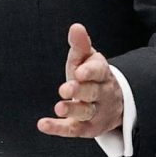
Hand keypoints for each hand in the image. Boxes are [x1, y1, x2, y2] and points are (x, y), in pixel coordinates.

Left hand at [37, 23, 123, 137]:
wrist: (112, 103)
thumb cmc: (92, 76)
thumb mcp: (87, 59)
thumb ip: (80, 45)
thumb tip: (76, 27)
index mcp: (102, 74)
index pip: (99, 71)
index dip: (90, 72)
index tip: (79, 71)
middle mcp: (102, 94)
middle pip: (93, 92)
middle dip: (80, 91)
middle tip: (65, 89)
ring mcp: (95, 112)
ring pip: (86, 112)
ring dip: (72, 110)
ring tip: (59, 107)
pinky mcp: (86, 128)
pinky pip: (73, 129)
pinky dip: (58, 128)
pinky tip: (43, 124)